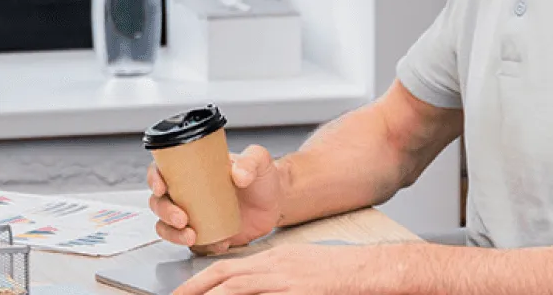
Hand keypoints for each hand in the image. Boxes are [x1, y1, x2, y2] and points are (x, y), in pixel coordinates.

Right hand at [150, 145, 289, 254]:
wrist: (276, 202)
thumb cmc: (263, 176)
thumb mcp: (259, 160)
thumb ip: (250, 161)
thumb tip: (238, 175)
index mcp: (191, 170)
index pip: (162, 171)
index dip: (153, 179)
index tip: (160, 187)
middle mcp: (186, 193)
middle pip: (159, 202)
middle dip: (164, 212)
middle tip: (181, 219)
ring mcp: (194, 216)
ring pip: (167, 227)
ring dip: (172, 234)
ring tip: (191, 236)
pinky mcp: (205, 235)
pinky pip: (193, 245)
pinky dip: (201, 247)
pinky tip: (218, 244)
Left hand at [171, 243, 401, 294]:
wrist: (369, 269)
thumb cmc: (337, 271)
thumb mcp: (297, 266)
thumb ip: (270, 276)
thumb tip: (244, 288)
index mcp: (273, 260)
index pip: (227, 268)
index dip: (200, 281)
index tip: (182, 293)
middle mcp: (276, 269)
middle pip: (227, 278)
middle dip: (197, 290)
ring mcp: (288, 283)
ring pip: (241, 291)